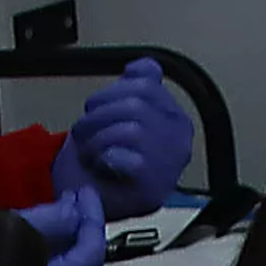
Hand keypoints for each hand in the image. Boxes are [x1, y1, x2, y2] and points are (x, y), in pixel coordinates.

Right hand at [0, 182, 109, 265]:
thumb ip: (45, 221)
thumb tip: (76, 210)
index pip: (90, 255)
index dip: (93, 220)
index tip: (84, 192)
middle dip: (88, 233)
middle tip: (78, 202)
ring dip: (76, 248)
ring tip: (67, 217)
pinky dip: (62, 263)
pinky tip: (51, 245)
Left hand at [55, 58, 196, 220]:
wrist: (89, 199)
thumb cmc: (103, 158)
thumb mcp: (120, 113)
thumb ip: (138, 86)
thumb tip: (145, 65)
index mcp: (176, 118)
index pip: (147, 84)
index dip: (112, 92)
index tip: (96, 108)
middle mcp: (180, 140)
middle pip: (137, 105)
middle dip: (100, 115)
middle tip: (85, 131)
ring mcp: (169, 165)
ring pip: (131, 129)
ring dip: (98, 138)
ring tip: (90, 150)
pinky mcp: (153, 187)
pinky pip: (125, 156)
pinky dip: (104, 158)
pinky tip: (102, 167)